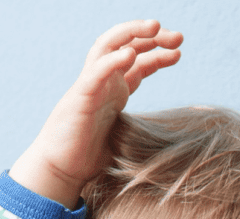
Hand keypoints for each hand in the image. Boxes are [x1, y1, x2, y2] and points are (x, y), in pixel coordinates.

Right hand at [9, 20, 182, 207]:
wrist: (60, 171)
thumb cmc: (88, 158)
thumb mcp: (123, 138)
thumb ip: (139, 129)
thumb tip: (166, 141)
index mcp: (114, 91)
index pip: (138, 62)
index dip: (159, 53)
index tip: (179, 51)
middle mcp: (103, 83)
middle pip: (126, 46)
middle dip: (152, 37)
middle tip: (179, 36)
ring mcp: (90, 86)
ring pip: (108, 47)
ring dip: (132, 33)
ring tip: (156, 27)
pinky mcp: (80, 97)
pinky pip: (96, 72)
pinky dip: (112, 61)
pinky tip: (130, 54)